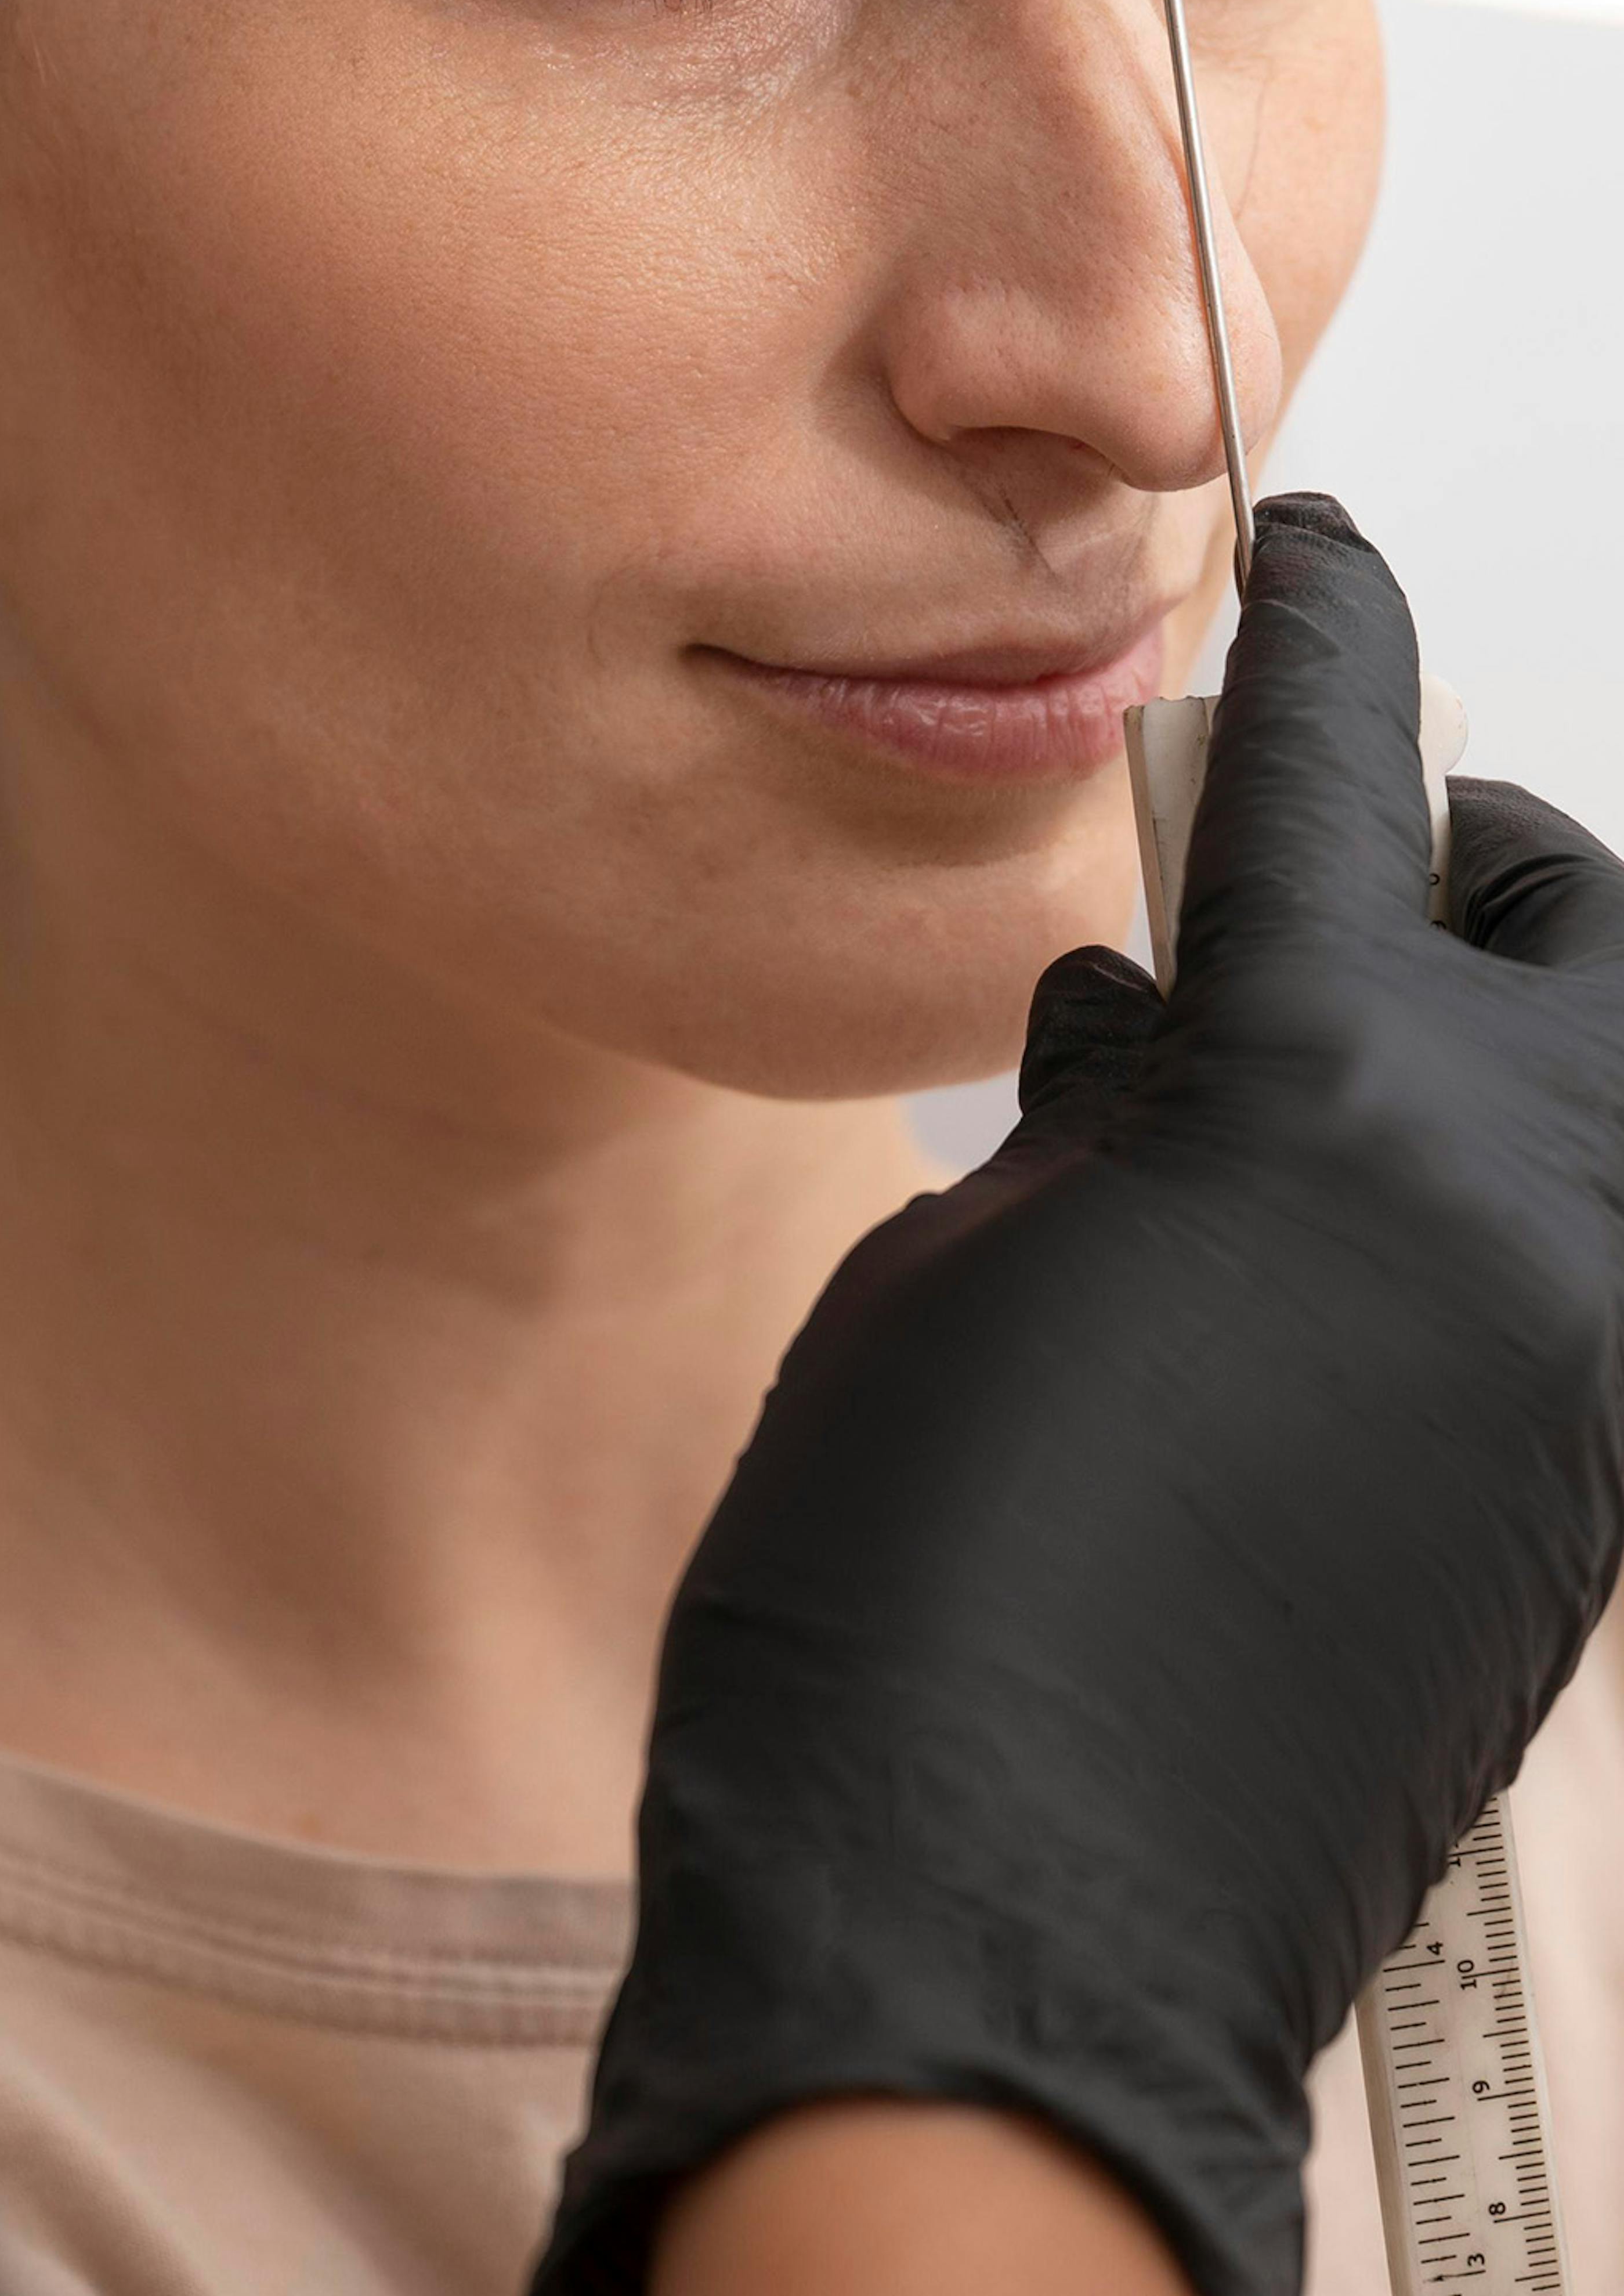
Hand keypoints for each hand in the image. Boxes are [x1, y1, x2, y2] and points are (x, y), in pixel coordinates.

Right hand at [533, 496, 1623, 2295]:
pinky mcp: (1589, 1496)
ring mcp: (1584, 1359)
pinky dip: (1494, 1213)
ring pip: (1607, 1093)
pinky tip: (1336, 1283)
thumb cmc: (918, 1589)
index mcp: (1316, 1096)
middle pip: (1576, 914)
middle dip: (1468, 860)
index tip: (1313, 558)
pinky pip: (1586, 1268)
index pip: (1339, 765)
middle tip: (1335, 886)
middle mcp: (1510, 1202)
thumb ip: (1105, 1106)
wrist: (999, 1915)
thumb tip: (1166, 1041)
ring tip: (1336, 1098)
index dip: (1319, 627)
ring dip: (1499, 1039)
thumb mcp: (968, 1257)